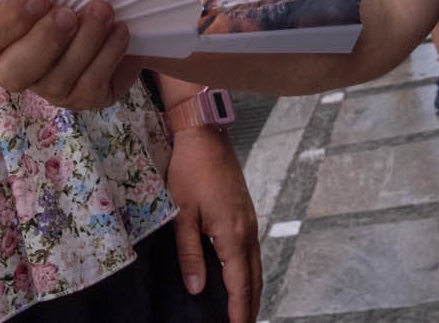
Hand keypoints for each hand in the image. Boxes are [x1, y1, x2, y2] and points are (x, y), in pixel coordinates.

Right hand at [0, 0, 138, 110]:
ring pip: (56, 80)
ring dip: (84, 43)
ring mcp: (49, 88)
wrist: (114, 13)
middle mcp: (18, 66)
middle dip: (43, 42)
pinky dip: (107, 56)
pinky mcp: (81, 97)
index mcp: (1, 32)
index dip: (10, 19)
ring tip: (103, 11)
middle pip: (13, 72)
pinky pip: (90, 86)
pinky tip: (119, 31)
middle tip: (68, 14)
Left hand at [167, 128, 261, 322]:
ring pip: (256, 264)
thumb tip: (197, 288)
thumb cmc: (189, 170)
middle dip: (250, 306)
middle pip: (254, 278)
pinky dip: (249, 270)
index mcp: (233, 234)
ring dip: (252, 289)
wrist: (204, 134)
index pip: (239, 284)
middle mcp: (247, 230)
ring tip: (244, 310)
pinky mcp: (245, 211)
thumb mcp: (181, 212)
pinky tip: (240, 275)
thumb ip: (189, 252)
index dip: (238, 310)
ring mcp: (249, 219)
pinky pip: (252, 250)